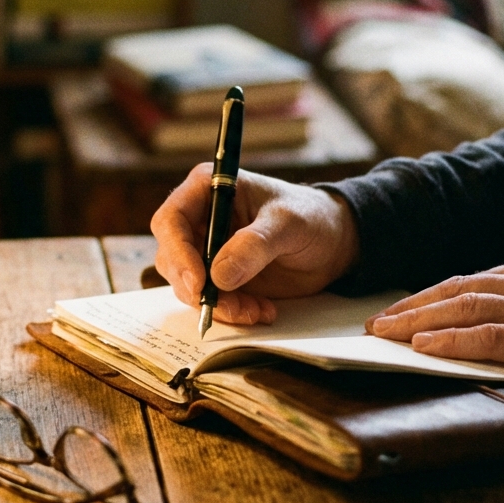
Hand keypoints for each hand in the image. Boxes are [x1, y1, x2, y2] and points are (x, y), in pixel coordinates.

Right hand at [151, 164, 359, 325]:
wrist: (332, 242)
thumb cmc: (310, 216)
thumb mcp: (288, 223)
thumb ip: (255, 244)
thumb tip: (219, 275)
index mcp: (207, 190)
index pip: (171, 221)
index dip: (178, 253)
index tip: (199, 283)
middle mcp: (199, 220)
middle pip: (172, 258)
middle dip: (197, 288)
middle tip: (231, 306)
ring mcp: (207, 251)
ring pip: (188, 286)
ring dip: (219, 305)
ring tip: (256, 309)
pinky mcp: (218, 278)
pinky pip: (210, 301)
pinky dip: (232, 312)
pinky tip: (261, 310)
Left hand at [367, 251, 503, 391]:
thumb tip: (485, 315)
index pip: (469, 278)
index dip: (428, 295)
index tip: (397, 309)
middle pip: (457, 289)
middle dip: (411, 307)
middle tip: (374, 323)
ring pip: (465, 308)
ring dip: (418, 323)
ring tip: (385, 334)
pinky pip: (490, 338)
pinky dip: (452, 342)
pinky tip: (424, 348)